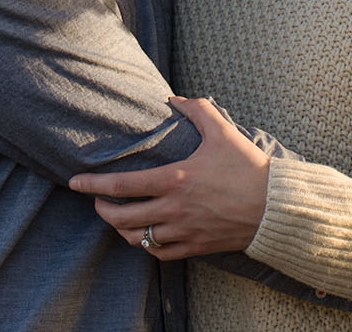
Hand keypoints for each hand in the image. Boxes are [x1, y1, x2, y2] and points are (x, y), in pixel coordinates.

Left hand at [68, 96, 269, 259]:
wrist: (275, 206)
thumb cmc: (248, 167)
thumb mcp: (223, 131)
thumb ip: (196, 110)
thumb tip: (173, 98)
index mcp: (175, 179)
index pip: (122, 186)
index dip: (93, 185)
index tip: (75, 183)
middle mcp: (174, 209)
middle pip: (122, 218)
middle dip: (102, 210)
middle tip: (97, 201)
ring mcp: (183, 231)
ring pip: (137, 238)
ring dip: (121, 229)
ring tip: (118, 219)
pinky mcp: (196, 246)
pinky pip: (160, 253)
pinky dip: (146, 246)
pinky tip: (145, 236)